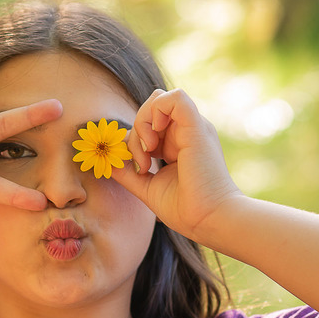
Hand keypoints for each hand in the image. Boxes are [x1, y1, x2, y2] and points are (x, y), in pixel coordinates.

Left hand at [112, 88, 241, 241]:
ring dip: (142, 124)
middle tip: (142, 163)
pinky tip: (154, 140)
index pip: (148, 122)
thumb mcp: (147, 187)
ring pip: (157, 99)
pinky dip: (157, 112)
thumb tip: (109, 160)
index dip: (134, 141)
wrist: (209, 220)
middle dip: (135, 132)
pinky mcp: (197, 127)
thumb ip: (127, 172)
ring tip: (148, 154)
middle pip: (150, 109)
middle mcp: (186, 131)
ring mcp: (192, 127)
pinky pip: (175, 97)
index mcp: (177, 143)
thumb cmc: (185, 209)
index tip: (139, 170)